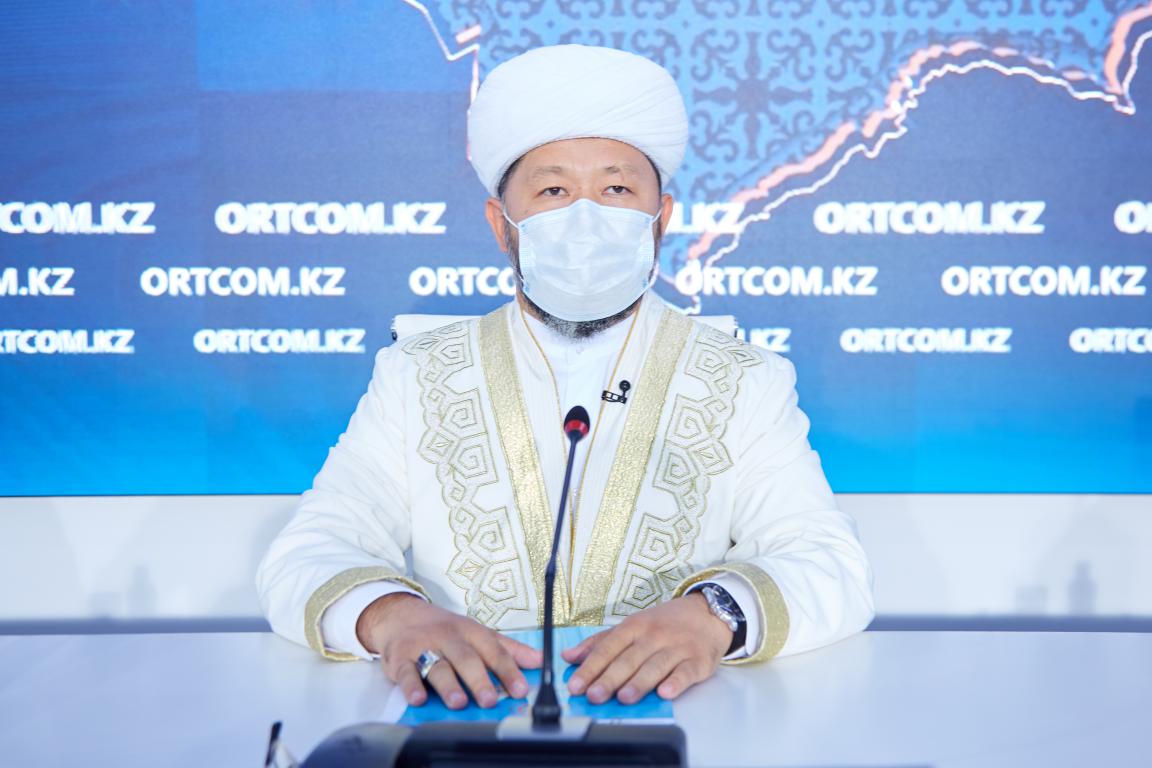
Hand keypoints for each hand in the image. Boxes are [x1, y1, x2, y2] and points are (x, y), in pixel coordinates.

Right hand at [357, 594, 542, 709]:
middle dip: (479, 680)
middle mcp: (448, 637)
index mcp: (471, 631)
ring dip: (449, 685)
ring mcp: (423, 646)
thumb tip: (540, 661)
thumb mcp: (477, 633)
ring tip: (459, 703)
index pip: (493, 650)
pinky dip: (411, 686)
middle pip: (466, 658)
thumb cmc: (445, 629)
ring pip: (438, 666)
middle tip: (491, 700)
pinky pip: (406, 672)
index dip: (508, 670)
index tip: (521, 689)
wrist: (400, 615)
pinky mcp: (400, 657)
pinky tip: (418, 699)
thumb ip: (508, 648)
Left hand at [562, 593, 730, 704]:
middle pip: (629, 659)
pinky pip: (686, 673)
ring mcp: (677, 647)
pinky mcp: (698, 660)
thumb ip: (600, 642)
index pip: (608, 648)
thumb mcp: (631, 626)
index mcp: (634, 626)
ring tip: (624, 697)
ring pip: (655, 666)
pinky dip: (676, 683)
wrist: (706, 614)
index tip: (575, 685)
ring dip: (639, 682)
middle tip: (594, 696)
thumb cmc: (664, 624)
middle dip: (610, 678)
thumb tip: (569, 656)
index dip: (590, 667)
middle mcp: (654, 636)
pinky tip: (665, 693)